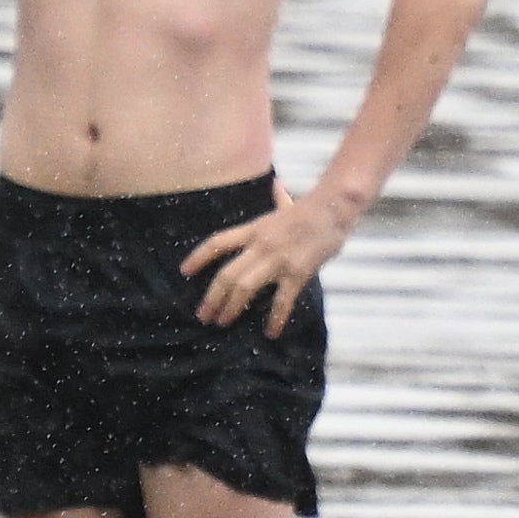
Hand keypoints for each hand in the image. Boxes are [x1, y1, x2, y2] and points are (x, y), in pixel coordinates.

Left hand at [184, 187, 354, 333]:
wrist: (334, 209)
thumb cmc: (312, 208)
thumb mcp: (287, 204)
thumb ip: (279, 198)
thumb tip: (277, 185)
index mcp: (254, 229)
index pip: (217, 243)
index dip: (198, 257)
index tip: (184, 272)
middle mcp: (260, 245)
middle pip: (227, 274)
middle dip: (212, 298)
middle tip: (204, 315)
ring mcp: (278, 260)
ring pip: (245, 287)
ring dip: (232, 307)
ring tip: (223, 322)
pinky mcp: (298, 272)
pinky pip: (283, 300)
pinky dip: (276, 318)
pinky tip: (271, 332)